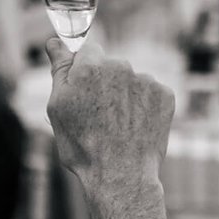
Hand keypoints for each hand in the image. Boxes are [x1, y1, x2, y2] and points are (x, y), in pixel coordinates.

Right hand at [45, 37, 173, 189]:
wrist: (120, 176)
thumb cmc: (83, 146)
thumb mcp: (58, 108)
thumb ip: (59, 70)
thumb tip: (54, 43)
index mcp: (90, 66)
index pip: (87, 51)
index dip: (83, 72)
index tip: (83, 91)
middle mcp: (120, 66)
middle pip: (110, 65)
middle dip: (104, 83)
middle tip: (99, 116)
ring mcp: (146, 80)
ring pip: (131, 80)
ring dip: (125, 95)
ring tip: (118, 126)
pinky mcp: (165, 95)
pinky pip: (150, 94)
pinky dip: (144, 107)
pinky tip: (135, 127)